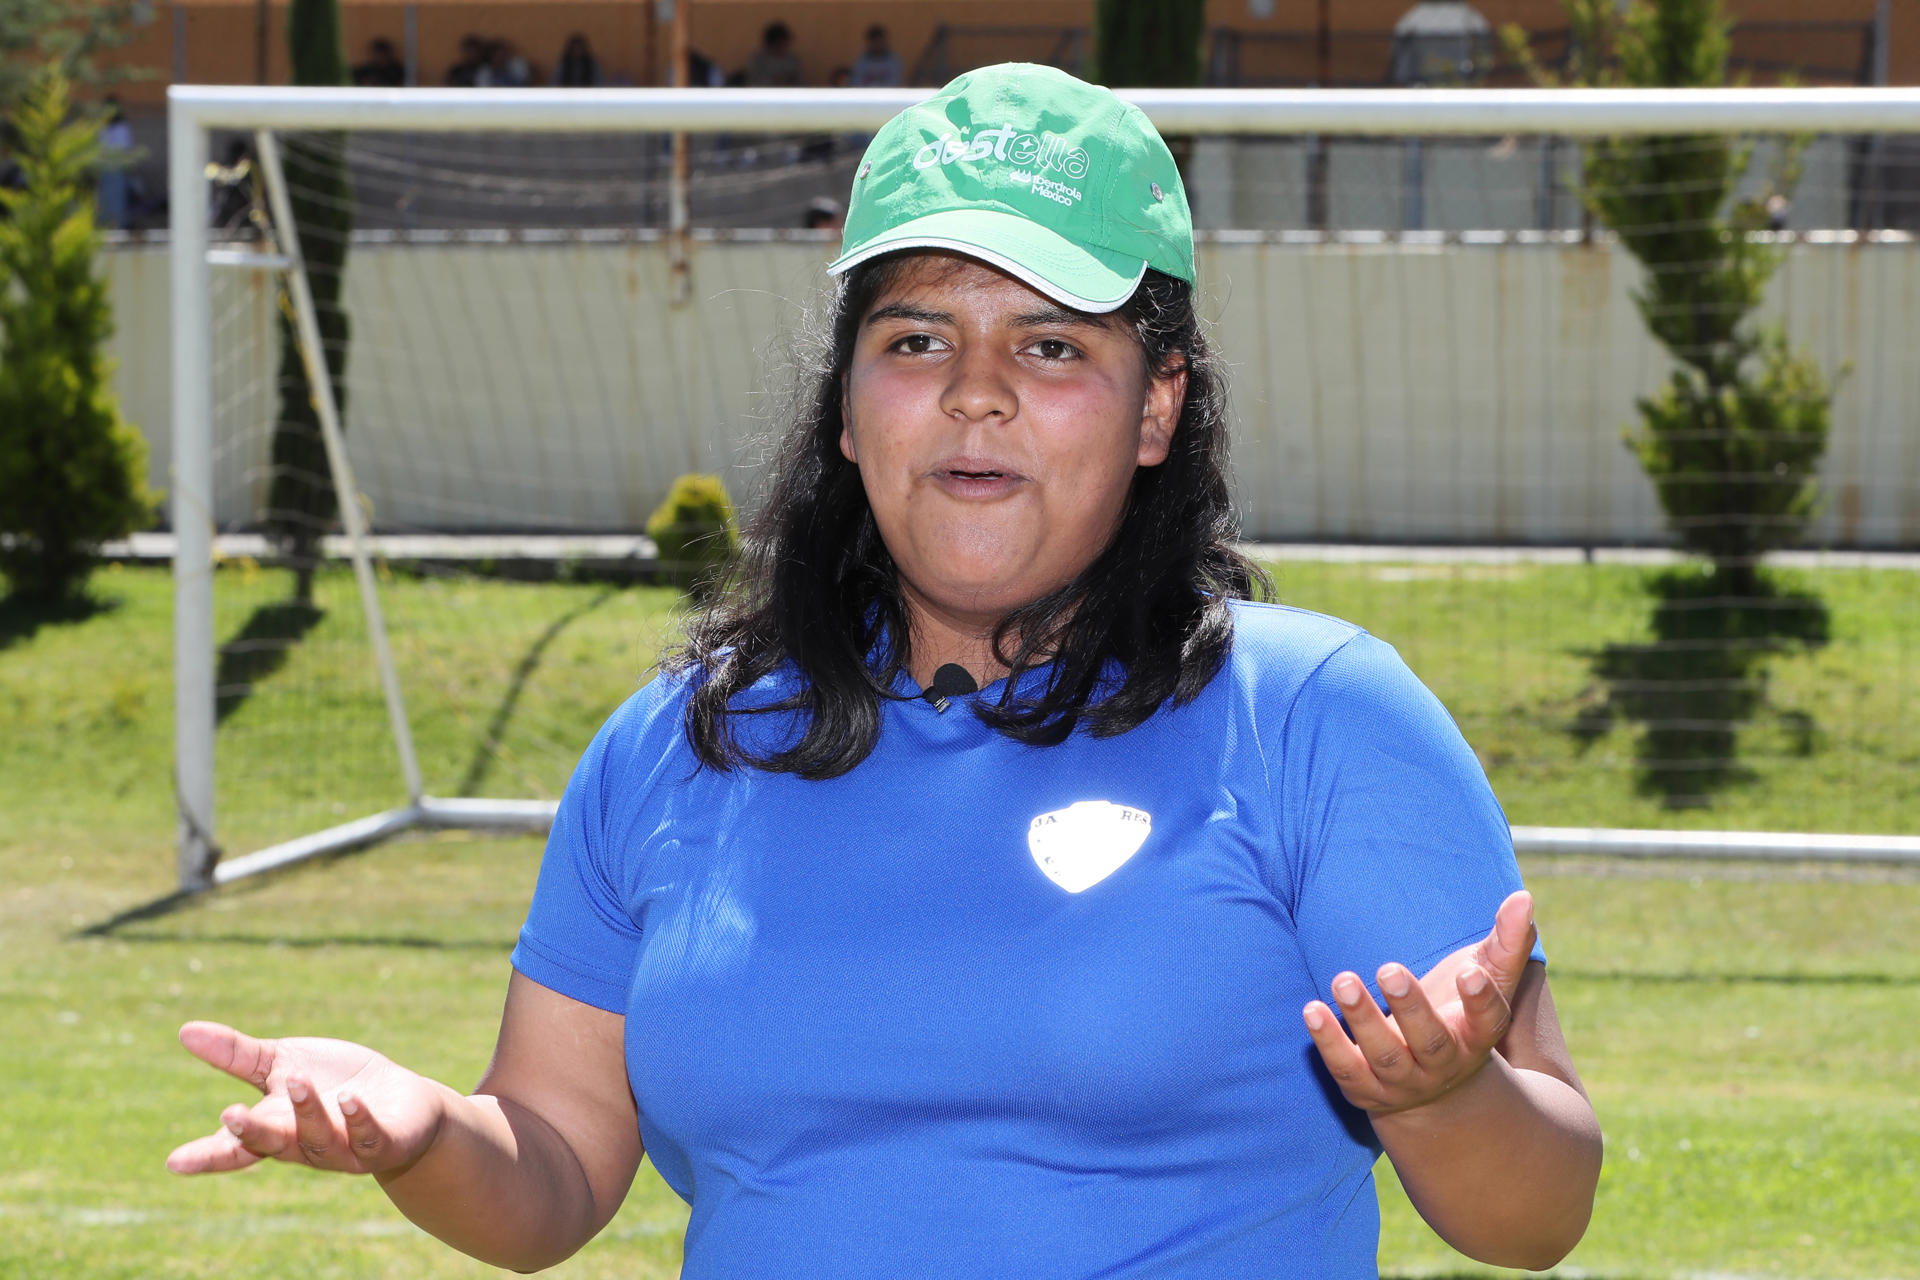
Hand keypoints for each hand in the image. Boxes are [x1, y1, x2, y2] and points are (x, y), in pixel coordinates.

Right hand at [166, 1021, 447, 1176]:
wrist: (401, 1102)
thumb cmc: (333, 1083)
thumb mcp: (282, 1063)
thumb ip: (238, 1054)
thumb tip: (184, 1030)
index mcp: (276, 1127)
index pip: (235, 1147)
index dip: (207, 1156)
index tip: (175, 1162)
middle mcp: (305, 1144)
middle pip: (273, 1144)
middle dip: (252, 1132)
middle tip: (230, 1114)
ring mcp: (345, 1148)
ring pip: (320, 1139)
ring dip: (307, 1112)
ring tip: (296, 1082)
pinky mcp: (384, 1143)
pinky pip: (369, 1137)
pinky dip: (358, 1120)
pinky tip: (350, 1099)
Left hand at [1302, 889, 1535, 1116]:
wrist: (1433, 1087)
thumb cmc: (1459, 1015)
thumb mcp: (1485, 980)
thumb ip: (1505, 942)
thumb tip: (1523, 897)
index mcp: (1477, 1036)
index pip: (1488, 1021)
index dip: (1480, 1000)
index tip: (1469, 973)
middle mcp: (1443, 1064)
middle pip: (1430, 1041)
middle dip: (1410, 1008)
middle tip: (1389, 969)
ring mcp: (1403, 1081)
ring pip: (1384, 1056)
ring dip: (1363, 1019)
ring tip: (1343, 980)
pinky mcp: (1365, 1088)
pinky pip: (1345, 1069)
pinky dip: (1328, 1042)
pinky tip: (1312, 1010)